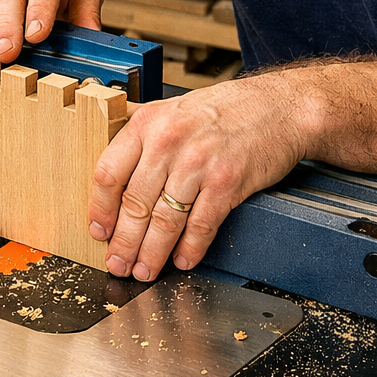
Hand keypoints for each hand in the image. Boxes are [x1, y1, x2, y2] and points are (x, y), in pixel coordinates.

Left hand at [88, 77, 307, 280]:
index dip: (100, 209)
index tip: (98, 232)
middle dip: (124, 242)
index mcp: (147, 123)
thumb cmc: (223, 109)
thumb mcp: (171, 109)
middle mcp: (168, 142)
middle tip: (118, 263)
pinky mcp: (228, 182)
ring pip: (166, 220)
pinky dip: (191, 249)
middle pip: (135, 204)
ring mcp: (199, 163)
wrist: (277, 107)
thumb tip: (106, 152)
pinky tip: (183, 260)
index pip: (109, 173)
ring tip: (145, 270)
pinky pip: (201, 225)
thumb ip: (139, 131)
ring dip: (152, 253)